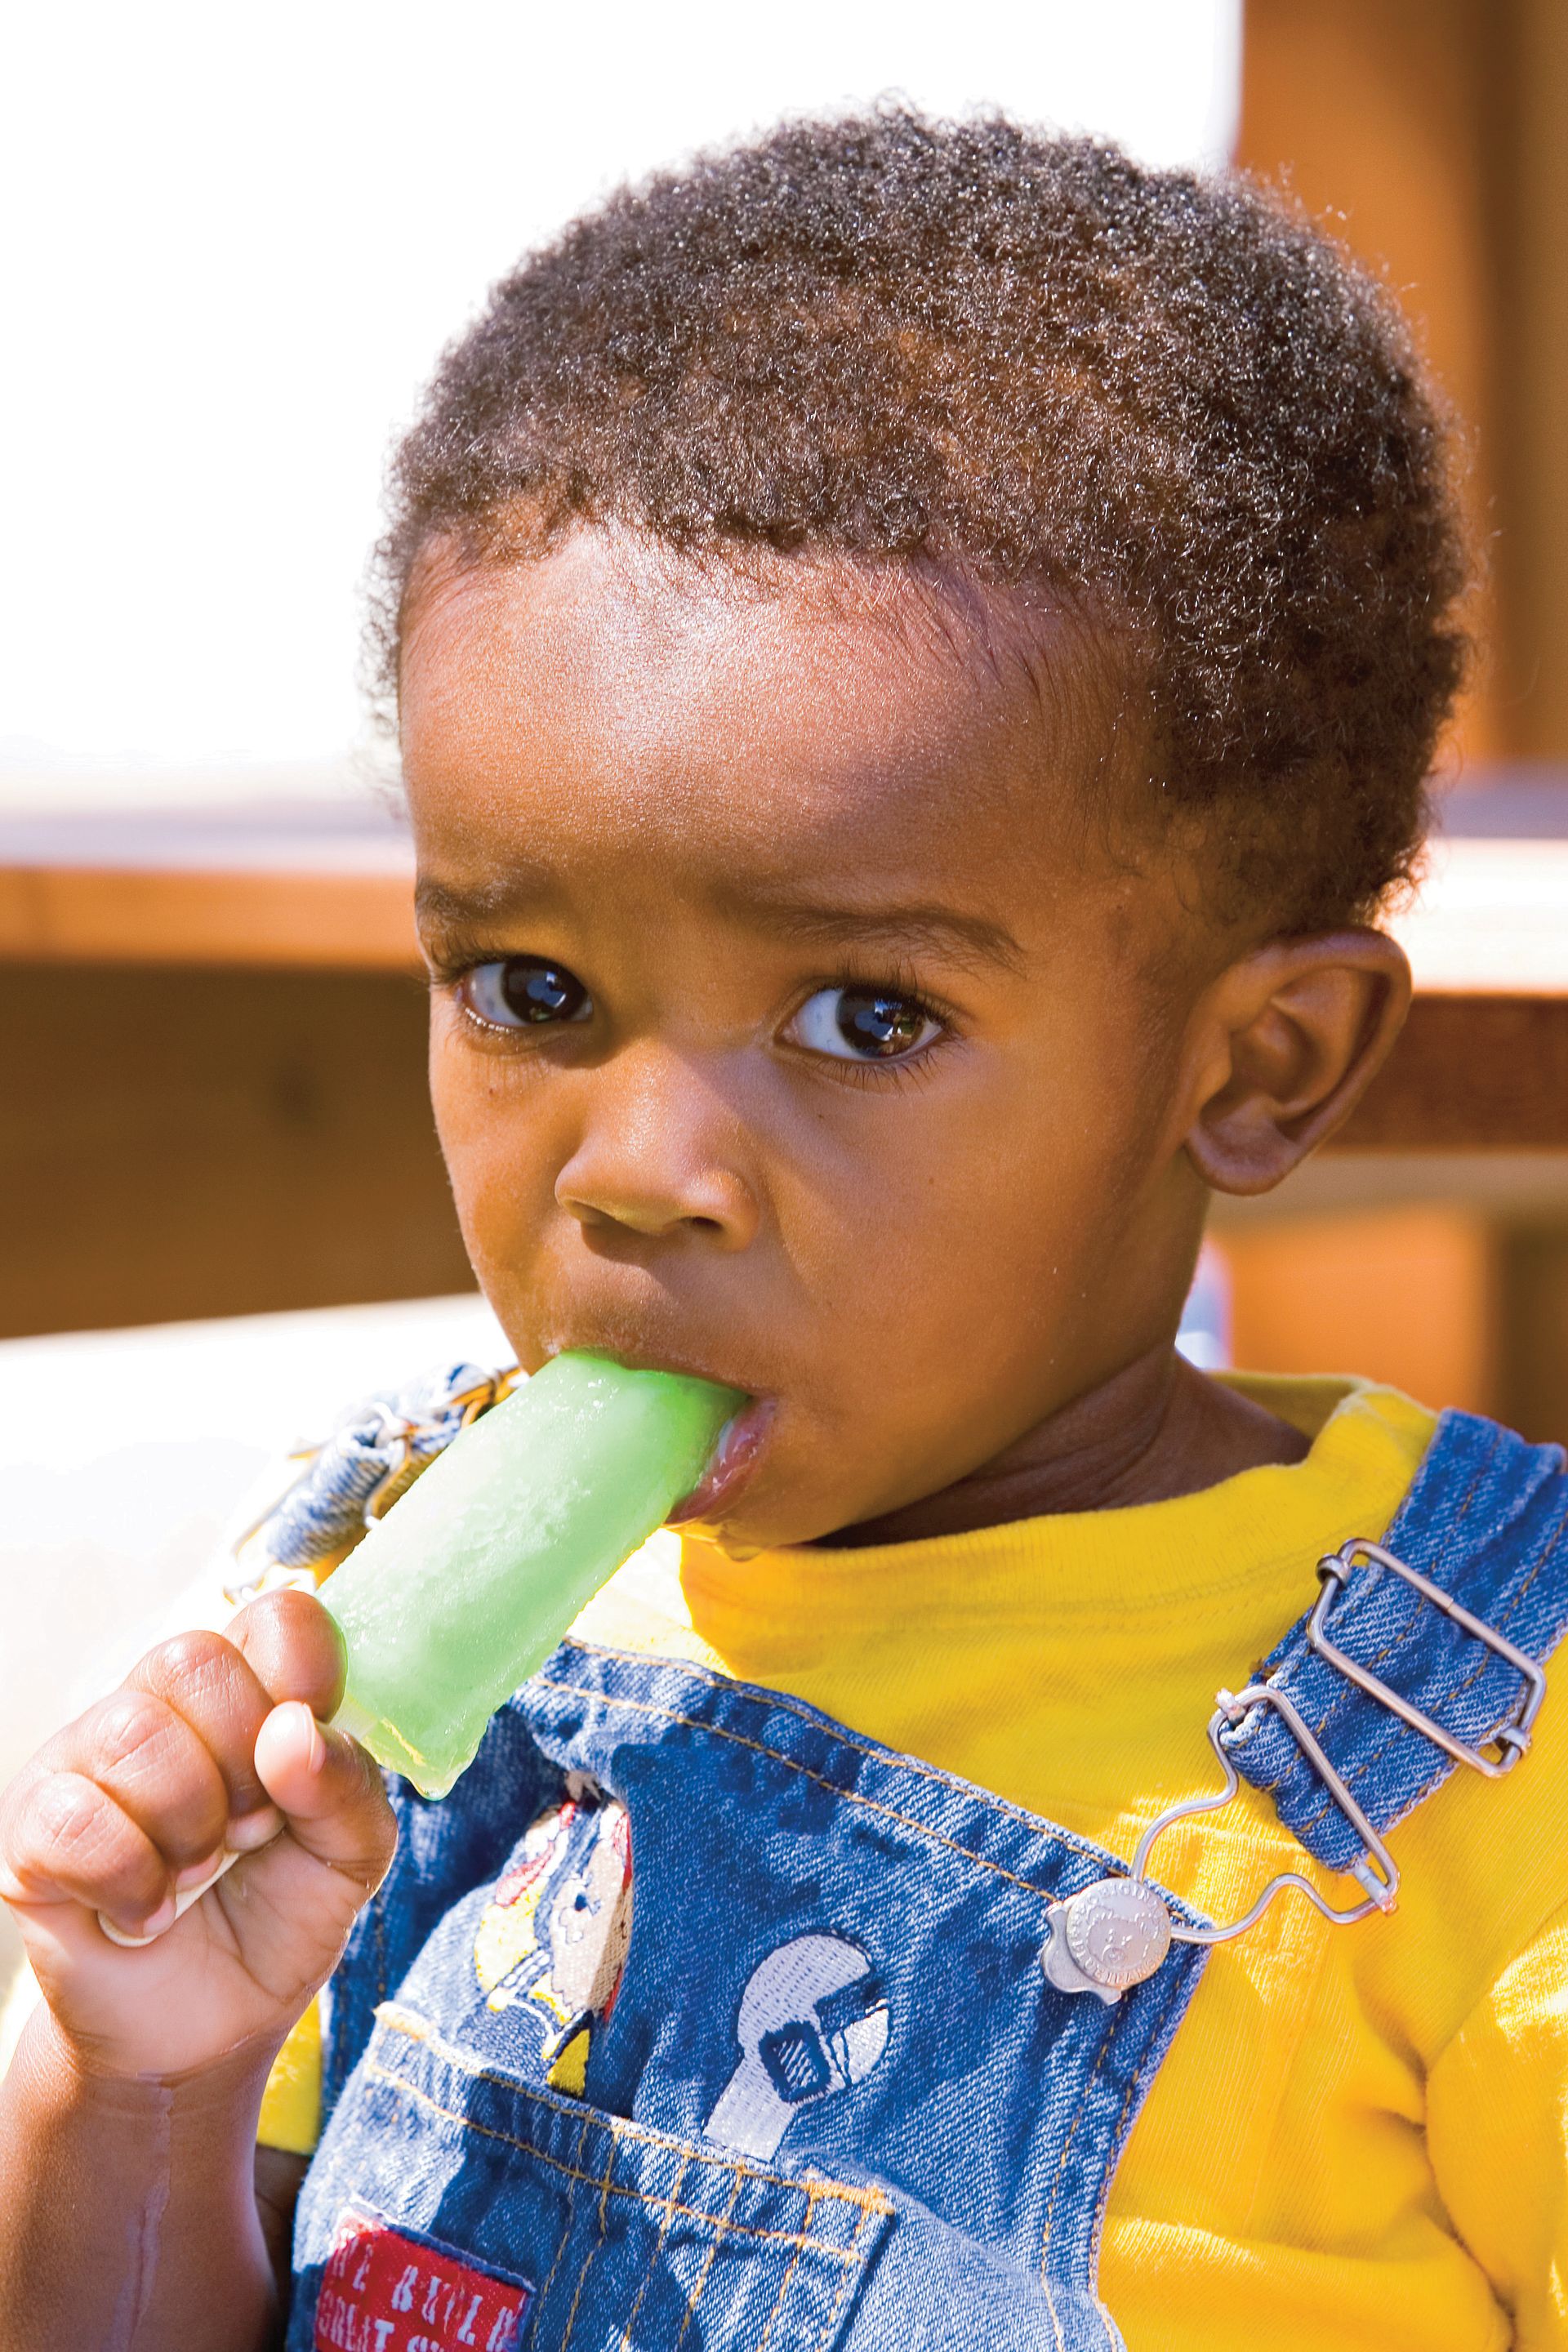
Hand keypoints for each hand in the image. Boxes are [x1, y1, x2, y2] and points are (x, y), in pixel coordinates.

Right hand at [0, 1589, 396, 2081]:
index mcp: (248, 1690)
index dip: (305, 1681)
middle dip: (242, 1764)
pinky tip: (145, 1911)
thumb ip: (347, 1786)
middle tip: (250, 1831)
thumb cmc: (274, 1920)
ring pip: (133, 1733)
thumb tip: (294, 1731)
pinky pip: (75, 1819)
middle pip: (194, 1659)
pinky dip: (129, 1881)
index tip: (304, 1761)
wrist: (203, 2032)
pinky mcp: (31, 1826)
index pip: (277, 1617)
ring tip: (197, 1875)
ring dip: (187, 1828)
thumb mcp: (349, 1859)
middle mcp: (160, 1704)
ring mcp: (86, 1759)